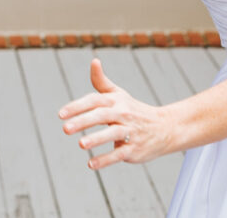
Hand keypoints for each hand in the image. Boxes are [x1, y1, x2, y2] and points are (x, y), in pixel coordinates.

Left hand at [59, 59, 173, 169]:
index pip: (95, 100)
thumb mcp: (119, 94)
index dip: (77, 106)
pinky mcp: (135, 149)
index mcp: (116, 101)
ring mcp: (130, 132)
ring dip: (96, 139)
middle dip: (83, 121)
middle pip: (102, 115)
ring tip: (81, 144)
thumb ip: (102, 81)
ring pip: (113, 134)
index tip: (61, 114)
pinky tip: (91, 164)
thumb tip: (94, 61)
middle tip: (65, 129)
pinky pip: (119, 154)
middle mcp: (123, 114)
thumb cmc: (134, 110)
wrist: (165, 128)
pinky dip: (106, 160)